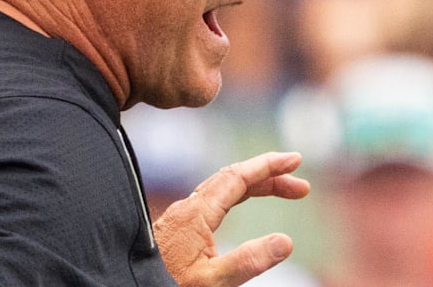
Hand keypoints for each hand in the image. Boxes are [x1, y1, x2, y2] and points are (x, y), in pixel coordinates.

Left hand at [153, 152, 309, 286]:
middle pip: (234, 179)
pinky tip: (245, 201)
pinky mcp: (179, 226)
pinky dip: (238, 194)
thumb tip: (285, 241)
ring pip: (224, 188)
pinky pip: (214, 198)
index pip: (237, 177)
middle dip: (269, 176)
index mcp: (196, 213)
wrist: (130, 286)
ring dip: (255, 185)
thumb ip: (248, 261)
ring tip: (285, 191)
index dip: (268, 166)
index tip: (295, 159)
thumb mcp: (212, 281)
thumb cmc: (168, 284)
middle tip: (301, 186)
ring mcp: (182, 215)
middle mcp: (188, 207)